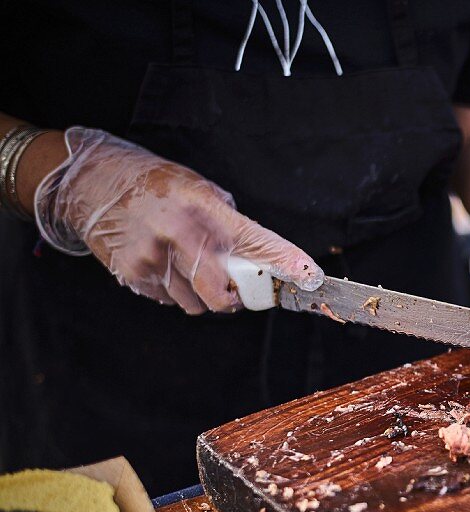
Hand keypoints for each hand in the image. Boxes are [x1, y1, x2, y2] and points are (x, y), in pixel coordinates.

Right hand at [34, 127, 322, 313]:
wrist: (91, 182)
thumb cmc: (154, 184)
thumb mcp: (200, 190)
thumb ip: (230, 224)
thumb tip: (262, 258)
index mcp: (205, 208)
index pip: (257, 241)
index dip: (286, 263)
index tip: (310, 278)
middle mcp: (182, 235)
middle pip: (225, 296)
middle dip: (235, 299)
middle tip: (235, 288)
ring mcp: (155, 258)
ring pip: (196, 304)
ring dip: (201, 294)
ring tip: (186, 264)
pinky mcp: (134, 274)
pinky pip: (169, 300)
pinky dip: (174, 291)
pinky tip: (163, 265)